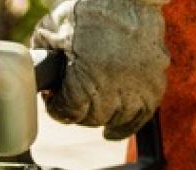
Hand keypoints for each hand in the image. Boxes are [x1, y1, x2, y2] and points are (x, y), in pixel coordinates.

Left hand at [32, 0, 168, 139]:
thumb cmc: (85, 10)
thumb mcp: (50, 33)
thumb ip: (42, 61)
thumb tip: (40, 82)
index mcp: (87, 77)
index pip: (68, 112)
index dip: (56, 107)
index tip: (55, 100)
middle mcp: (115, 85)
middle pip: (92, 118)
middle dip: (78, 110)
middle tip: (73, 98)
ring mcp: (138, 84)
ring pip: (116, 118)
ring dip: (101, 115)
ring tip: (91, 107)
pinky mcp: (156, 79)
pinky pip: (143, 114)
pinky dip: (128, 125)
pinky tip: (113, 132)